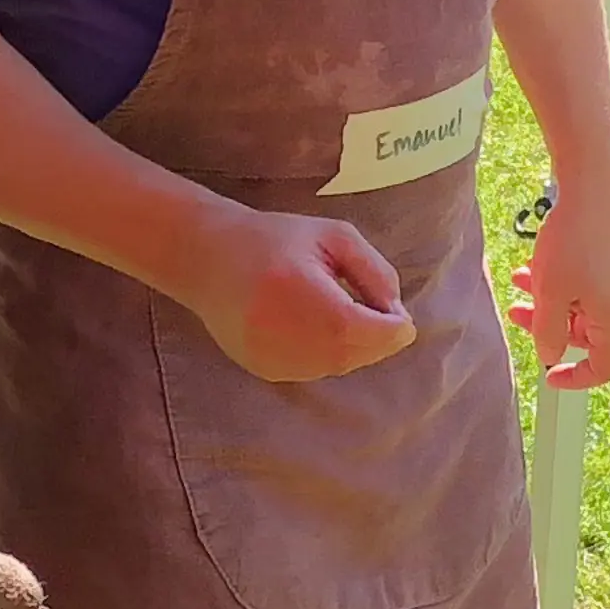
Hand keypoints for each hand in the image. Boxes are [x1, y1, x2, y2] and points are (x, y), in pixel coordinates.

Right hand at [183, 206, 419, 383]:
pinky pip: (315, 369)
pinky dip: (328, 353)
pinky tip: (314, 325)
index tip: (401, 316)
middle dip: (377, 337)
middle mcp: (289, 337)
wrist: (208, 258)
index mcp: (307, 298)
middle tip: (376, 312)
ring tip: (340, 312)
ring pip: (338, 365)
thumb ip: (375, 272)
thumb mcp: (334, 236)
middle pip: (358, 353)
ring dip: (353, 345)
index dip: (395, 327)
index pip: (370, 332)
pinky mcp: (266, 371)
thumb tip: (397, 313)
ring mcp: (275, 360)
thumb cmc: (275, 239)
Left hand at [510, 154, 609, 389]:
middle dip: (551, 323)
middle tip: (518, 309)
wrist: (597, 175)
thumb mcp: (551, 289)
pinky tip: (542, 259)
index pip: (606, 366)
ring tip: (522, 278)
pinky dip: (570, 277)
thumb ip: (548, 330)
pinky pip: (598, 278)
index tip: (550, 373)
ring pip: (589, 301)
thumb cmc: (575, 234)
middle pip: (592, 330)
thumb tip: (551, 353)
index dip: (576, 376)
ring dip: (555, 295)